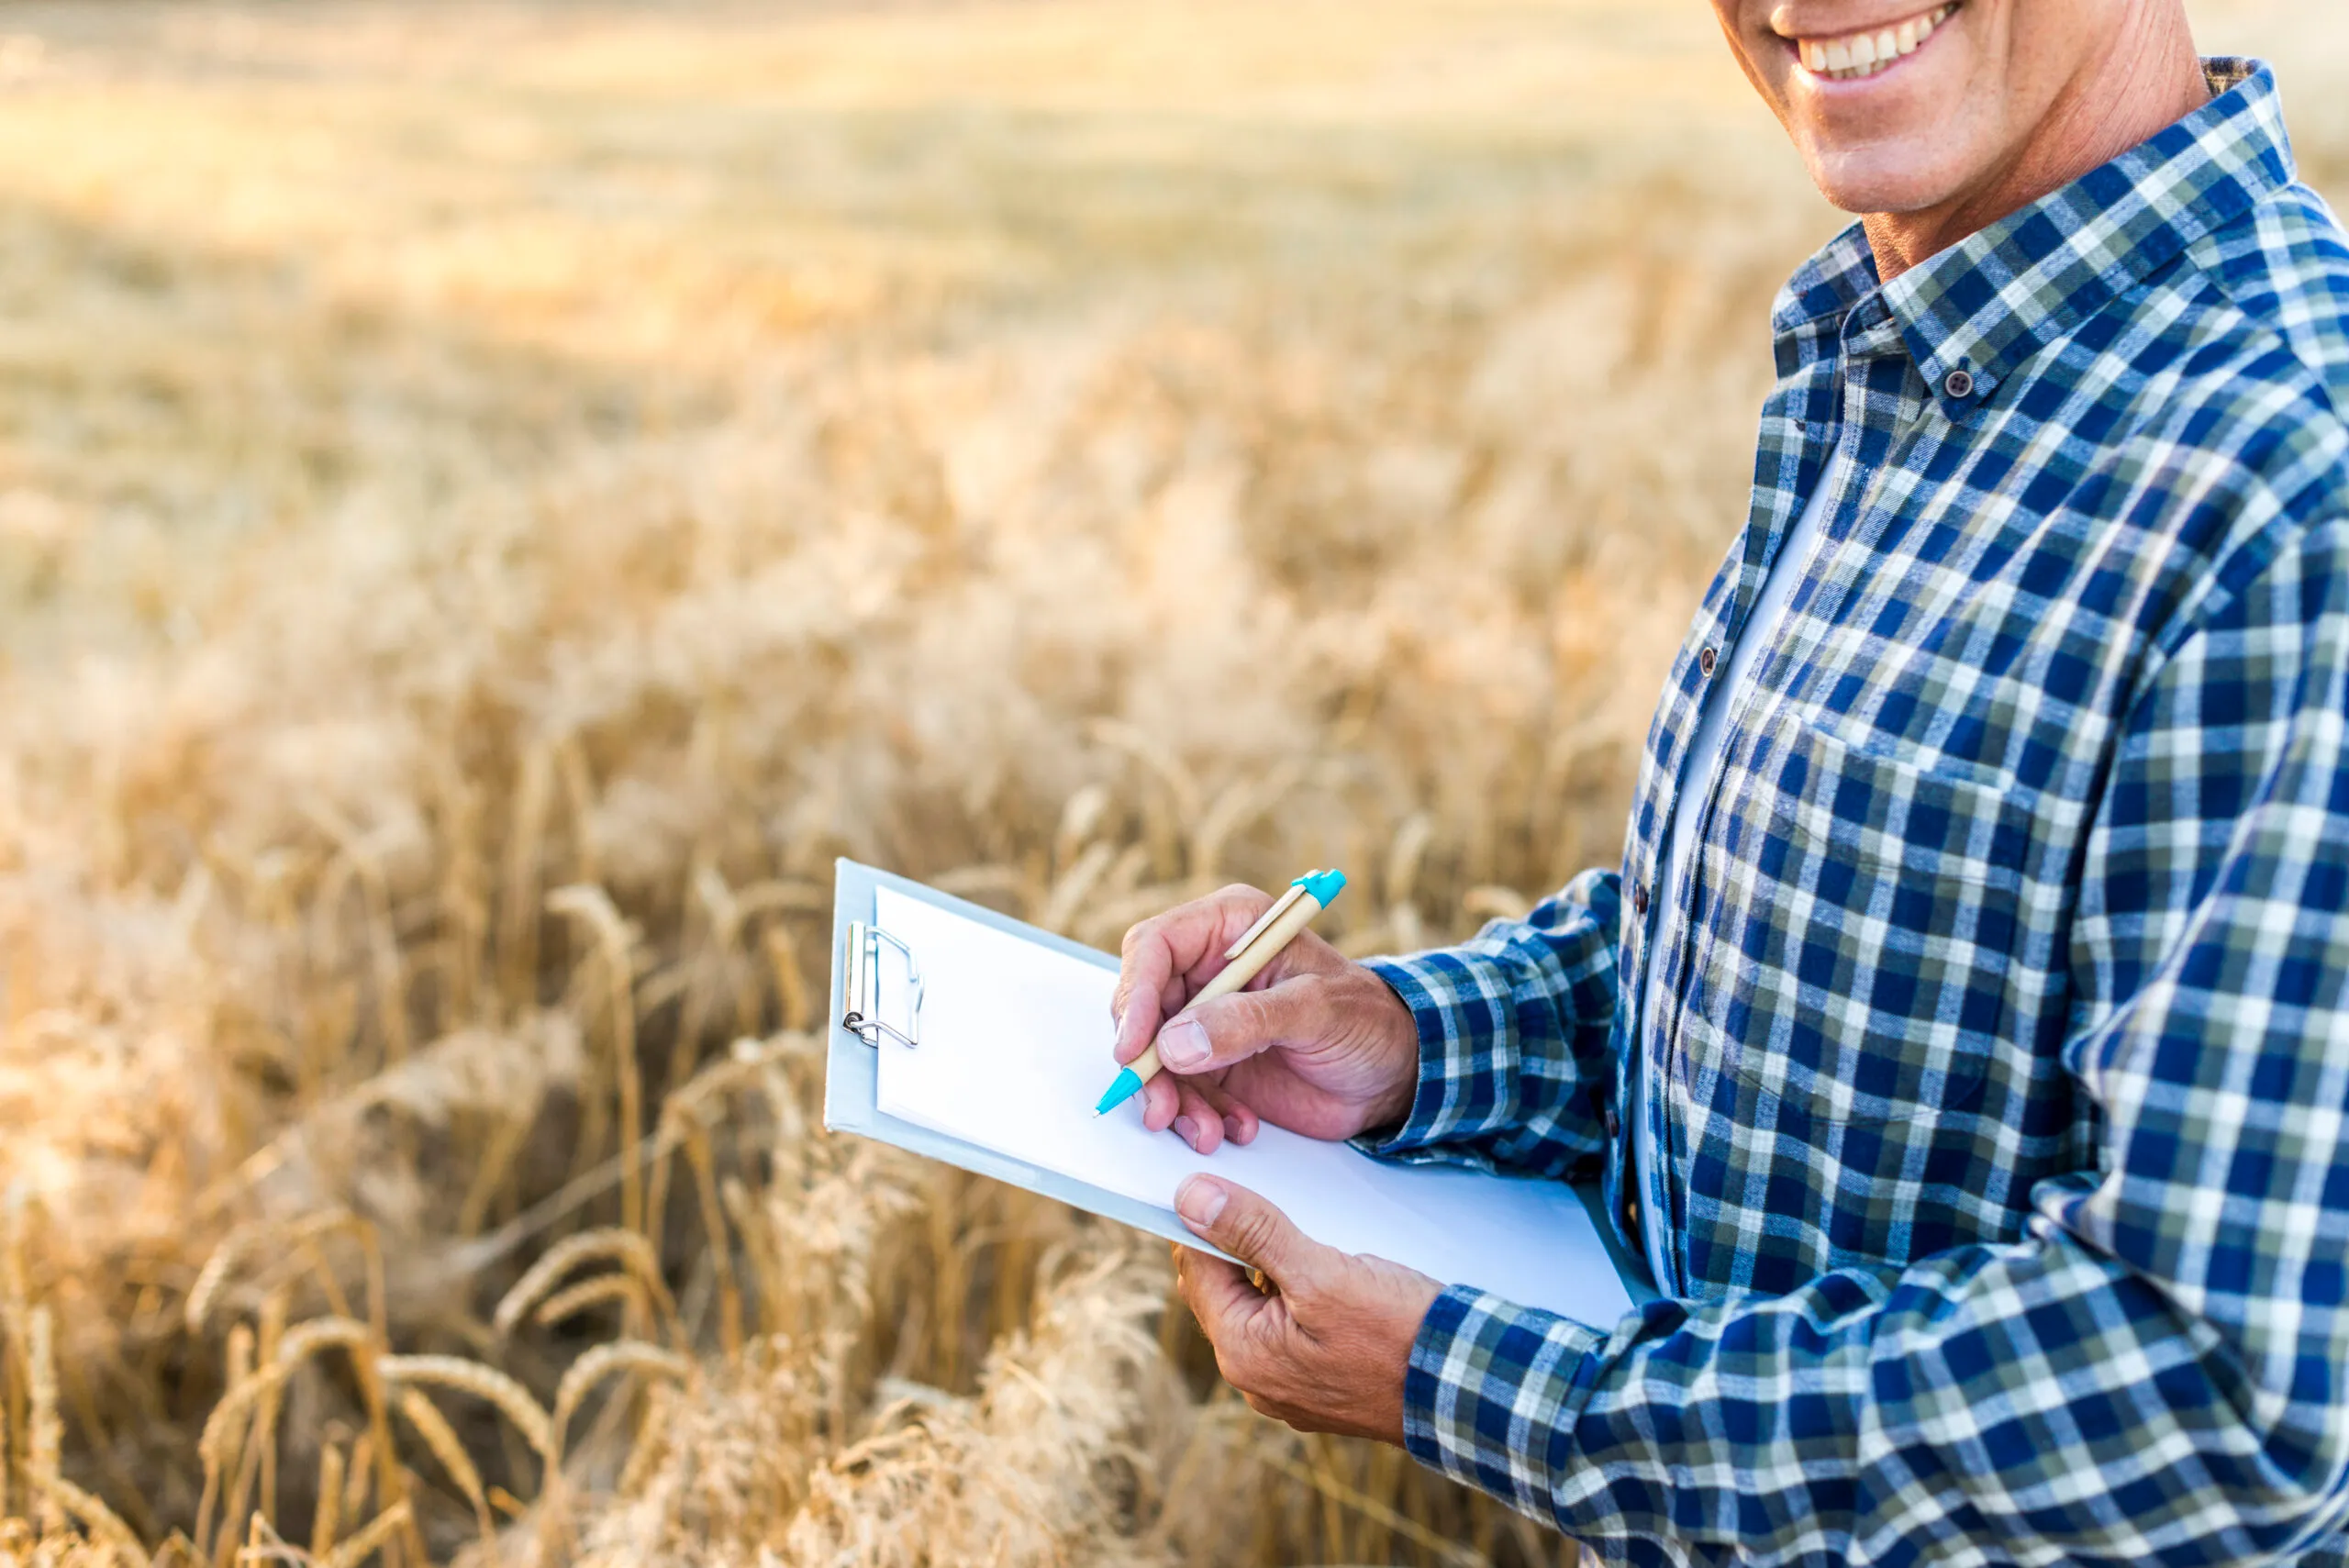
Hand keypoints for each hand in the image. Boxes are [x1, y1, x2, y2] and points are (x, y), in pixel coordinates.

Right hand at [1111, 884, 1419, 1153]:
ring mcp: (1204, 1019)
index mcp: (1230, 928)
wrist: (1392, 1073)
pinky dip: (1197, 1117)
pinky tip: (1236, 1128)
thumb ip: (1248, 1022)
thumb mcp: (1316, 1011)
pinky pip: (1179, 1092)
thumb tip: (1175, 1042)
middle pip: (1141, 1008)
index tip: (1133, 1048)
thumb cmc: (1366, 1020)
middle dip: (1146, 1063)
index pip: (1155, 948)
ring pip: (1153, 1058)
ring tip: (1209, 1132)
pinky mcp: (1209, 1064)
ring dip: (1172, 1101)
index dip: (1135, 995)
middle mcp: (1207, 970)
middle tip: (1161, 1108)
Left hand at [1171, 1175, 1441, 1444]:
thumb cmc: (1398, 1332)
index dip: (1203, 1220)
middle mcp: (1256, 1379)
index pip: (1198, 1269)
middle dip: (1241, 1244)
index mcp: (1242, 1353)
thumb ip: (1253, 1233)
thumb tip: (1190, 1198)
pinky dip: (1300, 1296)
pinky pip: (1291, 1329)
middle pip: (1226, 1289)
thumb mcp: (1321, 1272)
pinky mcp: (1321, 1385)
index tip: (1218, 1180)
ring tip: (1311, 1236)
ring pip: (1261, 1306)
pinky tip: (1332, 1273)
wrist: (1468, 1387)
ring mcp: (1289, 1386)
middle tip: (1274, 1203)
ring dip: (1275, 1268)